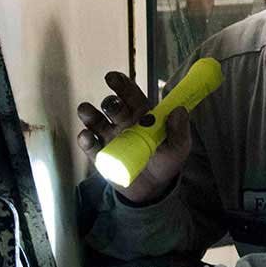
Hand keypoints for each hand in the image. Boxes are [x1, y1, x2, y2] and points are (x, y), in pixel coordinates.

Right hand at [77, 70, 191, 201]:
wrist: (154, 188)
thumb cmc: (165, 161)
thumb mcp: (178, 147)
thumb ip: (180, 130)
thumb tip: (180, 110)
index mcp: (141, 114)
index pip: (130, 94)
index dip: (121, 84)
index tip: (113, 78)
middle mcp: (122, 121)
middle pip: (111, 105)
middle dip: (110, 103)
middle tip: (113, 106)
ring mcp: (109, 136)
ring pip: (94, 119)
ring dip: (89, 113)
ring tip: (87, 113)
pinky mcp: (100, 154)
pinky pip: (89, 144)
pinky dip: (85, 139)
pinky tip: (87, 136)